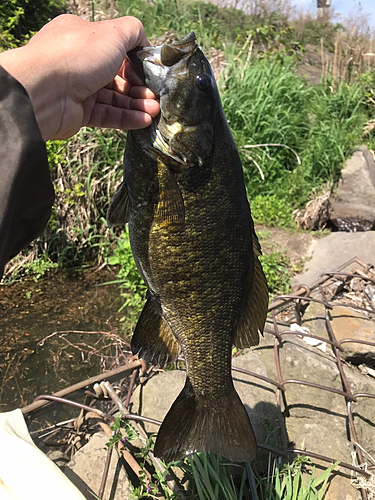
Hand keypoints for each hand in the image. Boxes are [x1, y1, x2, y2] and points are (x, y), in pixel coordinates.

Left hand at [0, 15, 159, 140]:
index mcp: (83, 38)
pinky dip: (127, 117)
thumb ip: (133, 32)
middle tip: (157, 96)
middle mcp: (80, 62)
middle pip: (118, 76)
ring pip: (114, 97)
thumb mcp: (112, 33)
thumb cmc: (78, 55)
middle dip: (139, 86)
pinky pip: (107, 115)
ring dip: (137, 104)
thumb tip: (144, 43)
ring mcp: (79, 89)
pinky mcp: (80, 113)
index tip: (151, 72)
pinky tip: (144, 120)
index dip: (136, 61)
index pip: (116, 50)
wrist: (44, 91)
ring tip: (155, 110)